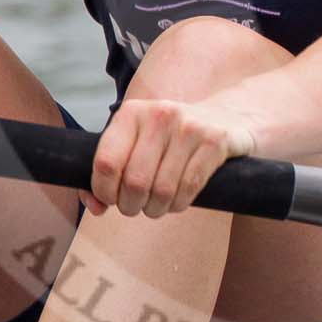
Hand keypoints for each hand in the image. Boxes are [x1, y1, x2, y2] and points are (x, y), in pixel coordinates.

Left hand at [90, 98, 257, 217]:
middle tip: (136, 207)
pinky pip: (188, 188)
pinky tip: (177, 201)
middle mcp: (159, 114)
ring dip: (156, 209)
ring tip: (157, 206)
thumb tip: (95, 206)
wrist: (226, 118)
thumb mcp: (137, 142)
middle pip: (134, 181)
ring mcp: (189, 127)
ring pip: (162, 189)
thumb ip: (109, 171)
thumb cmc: (171, 138)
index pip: (106, 162)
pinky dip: (179, 204)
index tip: (111, 199)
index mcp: (131, 113)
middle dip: (131, 205)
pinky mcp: (215, 141)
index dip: (104, 191)